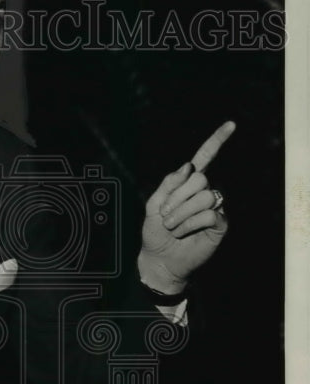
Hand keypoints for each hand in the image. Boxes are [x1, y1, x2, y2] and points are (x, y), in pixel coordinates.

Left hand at [138, 121, 234, 291]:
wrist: (159, 259)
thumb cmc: (155, 233)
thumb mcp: (153, 205)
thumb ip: (168, 184)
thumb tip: (188, 166)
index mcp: (187, 184)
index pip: (204, 158)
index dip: (216, 141)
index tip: (231, 125)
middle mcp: (203, 192)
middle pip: (200, 178)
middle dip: (177, 197)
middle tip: (165, 215)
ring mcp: (213, 207)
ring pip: (205, 196)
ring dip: (182, 212)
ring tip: (172, 225)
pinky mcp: (219, 224)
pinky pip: (209, 213)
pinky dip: (190, 223)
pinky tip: (182, 232)